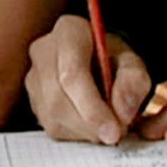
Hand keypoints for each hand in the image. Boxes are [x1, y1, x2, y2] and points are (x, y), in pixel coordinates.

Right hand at [25, 14, 153, 144]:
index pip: (72, 74)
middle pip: (58, 99)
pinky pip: (50, 126)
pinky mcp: (33, 98)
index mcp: (69, 31)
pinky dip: (75, 134)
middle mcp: (43, 50)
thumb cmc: (114, 58)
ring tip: (107, 127)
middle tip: (115, 135)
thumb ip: (134, 81)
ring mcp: (33, 75)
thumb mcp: (133, 62)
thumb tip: (122, 112)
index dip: (92, 107)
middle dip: (88, 124)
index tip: (114, 130)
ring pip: (52, 116)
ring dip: (83, 132)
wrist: (99, 59)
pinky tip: (92, 125)